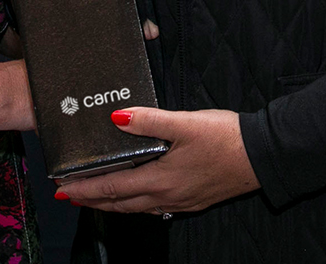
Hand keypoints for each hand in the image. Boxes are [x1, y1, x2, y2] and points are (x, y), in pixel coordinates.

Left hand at [55, 107, 258, 213]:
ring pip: (137, 208)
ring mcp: (182, 200)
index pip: (112, 188)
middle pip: (120, 204)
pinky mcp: (194, 199)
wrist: (263, 156)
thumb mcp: (186, 123)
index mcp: (161, 179)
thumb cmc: (227, 138)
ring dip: (112, 204)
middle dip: (91, 201)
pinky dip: (137, 204)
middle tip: (68, 197)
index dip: (85, 189)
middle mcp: (167, 195)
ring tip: (95, 199)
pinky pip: (156, 207)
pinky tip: (138, 197)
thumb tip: (117, 117)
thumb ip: (150, 120)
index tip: (62, 188)